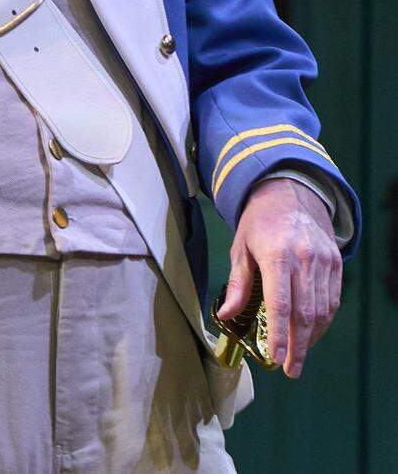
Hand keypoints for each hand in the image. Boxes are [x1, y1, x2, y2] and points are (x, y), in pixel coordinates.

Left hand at [217, 176, 341, 378]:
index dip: (280, 334)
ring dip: (312, 337)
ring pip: (322, 310)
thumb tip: (226, 315)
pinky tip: (312, 333)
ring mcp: (324, 261)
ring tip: (298, 356)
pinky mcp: (336, 262)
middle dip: (298, 346)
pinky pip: (333, 300)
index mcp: (277, 254)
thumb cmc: (259, 221)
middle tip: (290, 369)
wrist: (290, 193)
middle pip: (305, 313)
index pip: (280, 303)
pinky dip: (323, 321)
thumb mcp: (240, 246)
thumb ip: (238, 283)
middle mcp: (305, 259)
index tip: (278, 359)